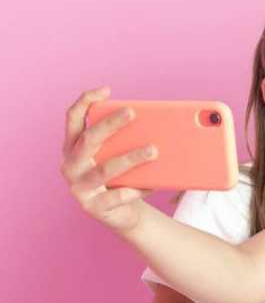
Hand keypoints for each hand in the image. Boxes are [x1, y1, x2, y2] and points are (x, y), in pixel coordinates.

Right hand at [61, 87, 155, 232]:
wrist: (124, 213)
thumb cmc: (123, 177)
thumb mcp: (120, 155)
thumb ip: (126, 139)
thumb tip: (156, 123)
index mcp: (73, 147)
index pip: (73, 118)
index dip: (85, 101)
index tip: (106, 90)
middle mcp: (71, 165)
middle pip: (88, 139)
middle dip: (110, 124)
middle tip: (132, 113)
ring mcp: (79, 188)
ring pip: (105, 169)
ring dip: (130, 158)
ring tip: (153, 151)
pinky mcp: (93, 207)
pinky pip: (117, 196)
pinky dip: (135, 189)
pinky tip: (151, 184)